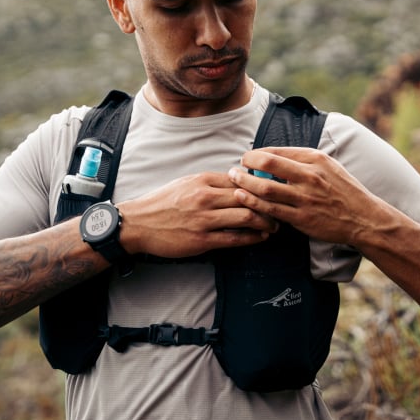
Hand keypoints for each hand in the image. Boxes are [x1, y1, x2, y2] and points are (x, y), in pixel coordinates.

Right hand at [118, 171, 279, 257]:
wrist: (138, 224)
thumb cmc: (163, 203)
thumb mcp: (187, 183)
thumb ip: (212, 182)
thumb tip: (238, 180)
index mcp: (203, 180)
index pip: (242, 179)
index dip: (261, 186)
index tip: (273, 190)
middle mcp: (205, 197)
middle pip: (249, 197)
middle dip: (269, 203)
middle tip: (281, 208)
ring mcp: (204, 219)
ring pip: (246, 216)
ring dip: (266, 221)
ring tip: (275, 225)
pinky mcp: (202, 239)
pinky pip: (235, 238)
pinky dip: (252, 238)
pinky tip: (261, 237)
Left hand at [229, 147, 395, 245]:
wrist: (363, 217)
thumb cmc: (344, 190)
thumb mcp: (329, 166)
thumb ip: (304, 160)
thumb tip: (276, 156)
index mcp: (315, 159)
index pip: (277, 151)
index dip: (257, 154)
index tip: (248, 159)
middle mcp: (310, 176)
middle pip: (268, 164)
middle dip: (246, 164)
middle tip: (234, 168)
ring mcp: (306, 198)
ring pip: (266, 189)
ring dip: (245, 184)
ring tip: (234, 182)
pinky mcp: (303, 218)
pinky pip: (272, 210)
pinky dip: (255, 205)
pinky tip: (244, 200)